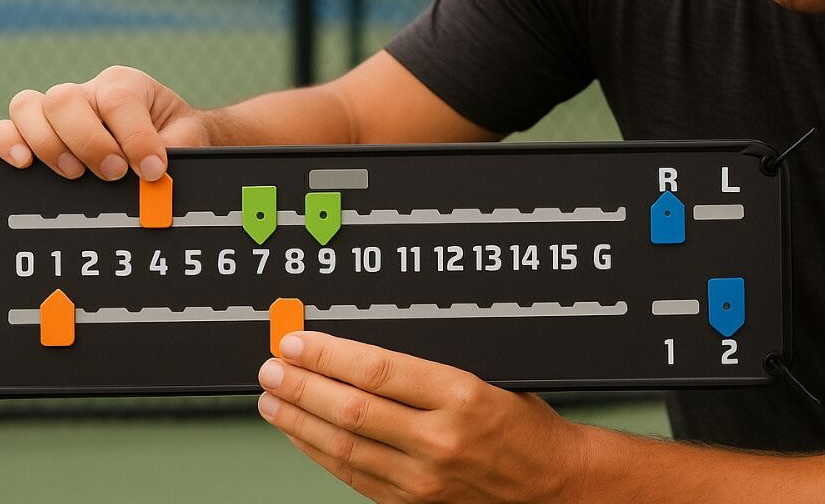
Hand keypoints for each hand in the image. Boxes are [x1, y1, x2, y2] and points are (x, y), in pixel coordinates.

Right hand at [0, 65, 209, 180]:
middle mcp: (88, 92)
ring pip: (28, 108)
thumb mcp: (187, 138)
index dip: (135, 138)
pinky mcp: (38, 131)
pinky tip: (25, 164)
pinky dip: (10, 144)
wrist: (170, 136)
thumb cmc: (175, 134)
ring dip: (48, 145)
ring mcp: (58, 110)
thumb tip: (155, 179)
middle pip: (64, 100)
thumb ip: (177, 153)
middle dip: (88, 142)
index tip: (151, 169)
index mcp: (127, 84)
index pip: (120, 100)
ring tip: (75, 173)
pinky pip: (7, 128)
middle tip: (114, 172)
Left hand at [257, 331, 590, 502]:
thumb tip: (355, 352)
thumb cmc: (522, 427)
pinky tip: (301, 434)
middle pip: (350, 408)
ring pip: (343, 446)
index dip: (328, 354)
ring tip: (272, 399)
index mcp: (461, 396)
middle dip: (301, 386)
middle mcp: (439, 439)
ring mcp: (423, 478)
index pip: (376, 370)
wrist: (552, 484)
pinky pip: (353, 475)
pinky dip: (319, 453)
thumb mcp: (485, 377)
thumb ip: (423, 369)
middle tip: (272, 367)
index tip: (299, 341)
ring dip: (299, 420)